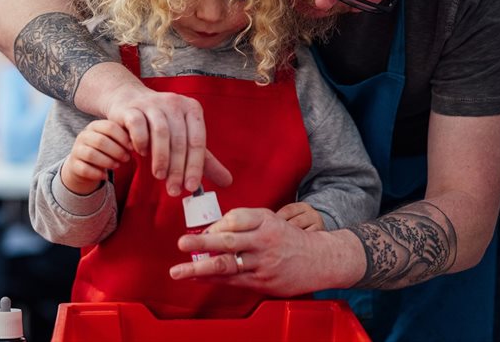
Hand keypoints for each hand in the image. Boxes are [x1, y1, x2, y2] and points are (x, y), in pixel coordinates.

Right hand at [60, 120, 132, 194]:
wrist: (84, 164)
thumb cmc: (106, 150)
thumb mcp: (114, 140)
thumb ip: (124, 138)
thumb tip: (139, 143)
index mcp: (95, 126)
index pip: (110, 127)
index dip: (123, 138)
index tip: (133, 147)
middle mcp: (83, 135)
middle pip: (101, 141)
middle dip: (117, 151)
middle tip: (127, 158)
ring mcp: (76, 150)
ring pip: (91, 155)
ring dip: (108, 161)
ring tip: (118, 165)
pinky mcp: (73, 164)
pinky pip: (84, 169)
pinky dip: (97, 173)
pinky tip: (105, 176)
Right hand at [103, 83, 231, 195]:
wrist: (130, 101)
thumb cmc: (162, 124)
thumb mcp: (185, 138)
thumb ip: (204, 160)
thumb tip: (227, 182)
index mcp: (192, 109)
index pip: (197, 141)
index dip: (195, 166)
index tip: (191, 187)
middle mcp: (174, 103)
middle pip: (179, 140)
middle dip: (177, 169)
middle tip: (173, 189)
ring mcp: (152, 104)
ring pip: (160, 133)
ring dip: (160, 158)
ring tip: (159, 176)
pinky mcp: (132, 108)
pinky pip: (138, 126)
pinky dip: (140, 143)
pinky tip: (140, 154)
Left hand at [168, 208, 359, 295]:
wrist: (320, 260)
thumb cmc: (289, 238)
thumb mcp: (271, 220)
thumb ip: (244, 222)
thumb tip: (212, 230)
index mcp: (266, 221)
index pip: (236, 218)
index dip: (216, 225)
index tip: (202, 230)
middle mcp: (264, 241)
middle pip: (229, 241)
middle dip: (202, 242)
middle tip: (182, 243)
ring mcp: (263, 264)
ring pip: (227, 265)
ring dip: (200, 268)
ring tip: (179, 271)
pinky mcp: (263, 282)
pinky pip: (233, 280)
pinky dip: (212, 279)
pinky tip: (197, 278)